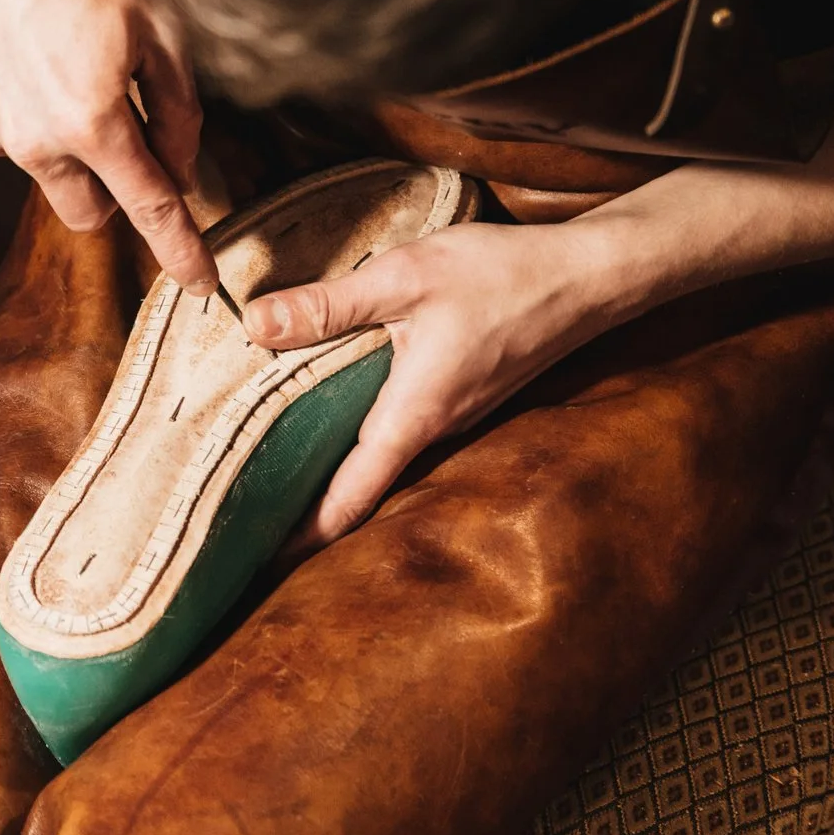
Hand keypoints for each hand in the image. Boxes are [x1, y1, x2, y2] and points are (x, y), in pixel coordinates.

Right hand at [0, 0, 216, 290]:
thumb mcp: (156, 29)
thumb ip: (177, 110)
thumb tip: (182, 168)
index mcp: (93, 121)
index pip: (150, 207)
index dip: (182, 250)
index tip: (202, 284)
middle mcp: (36, 144)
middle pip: (89, 212)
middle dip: (110, 190)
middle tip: (115, 129)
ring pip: (45, 171)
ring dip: (59, 143)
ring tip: (53, 67)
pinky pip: (4, 143)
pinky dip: (18, 118)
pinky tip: (16, 63)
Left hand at [246, 220, 631, 545]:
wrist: (590, 275)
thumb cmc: (503, 274)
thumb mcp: (403, 276)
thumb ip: (327, 305)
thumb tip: (254, 325)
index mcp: (414, 416)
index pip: (351, 496)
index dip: (303, 535)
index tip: (258, 560)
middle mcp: (435, 430)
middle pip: (359, 484)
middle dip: (305, 502)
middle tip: (243, 513)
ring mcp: (454, 417)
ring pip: (382, 452)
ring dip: (332, 462)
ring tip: (270, 466)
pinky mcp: (463, 395)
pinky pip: (403, 426)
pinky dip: (361, 429)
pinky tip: (328, 407)